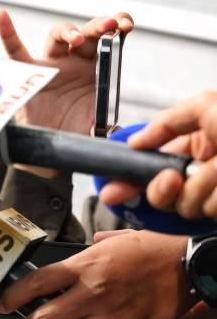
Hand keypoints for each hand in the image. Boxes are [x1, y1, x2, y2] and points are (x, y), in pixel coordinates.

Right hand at [0, 9, 133, 134]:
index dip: (118, 29)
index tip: (126, 25)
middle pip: (85, 34)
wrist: (48, 145)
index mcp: (95, 68)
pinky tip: (2, 15)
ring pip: (57, 36)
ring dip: (67, 31)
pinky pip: (15, 51)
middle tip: (110, 25)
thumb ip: (108, 128)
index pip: (109, 41)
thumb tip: (120, 132)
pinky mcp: (26, 72)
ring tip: (76, 38)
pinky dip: (7, 33)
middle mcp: (73, 61)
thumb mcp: (96, 128)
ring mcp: (50, 64)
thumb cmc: (73, 131)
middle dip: (98, 26)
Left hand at [0, 229, 192, 318]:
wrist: (186, 263)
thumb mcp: (110, 241)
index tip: (3, 303)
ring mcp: (113, 317)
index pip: (36, 282)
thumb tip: (70, 257)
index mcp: (83, 267)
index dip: (13, 295)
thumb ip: (86, 251)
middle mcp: (93, 293)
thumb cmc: (147, 249)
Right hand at [100, 91, 216, 218]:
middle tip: (172, 179)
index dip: (127, 182)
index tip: (112, 192)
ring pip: (183, 206)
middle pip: (159, 195)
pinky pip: (206, 211)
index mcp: (193, 149)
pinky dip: (214, 198)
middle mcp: (201, 173)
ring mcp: (212, 193)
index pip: (149, 169)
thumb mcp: (204, 106)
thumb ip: (166, 122)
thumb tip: (136, 142)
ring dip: (198, 188)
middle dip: (161, 189)